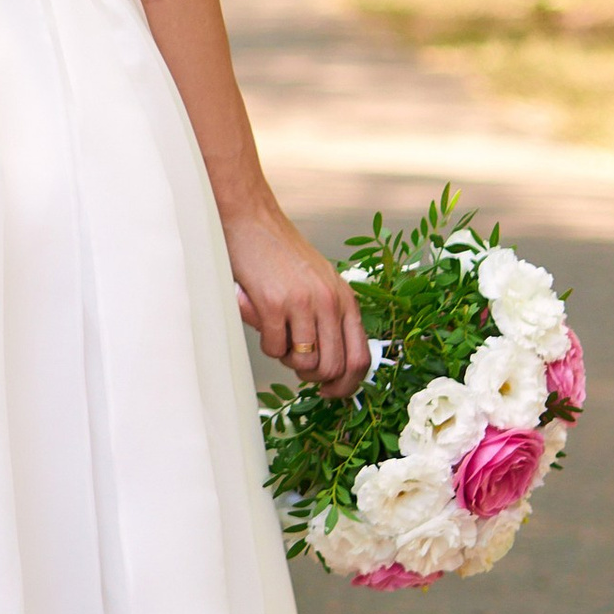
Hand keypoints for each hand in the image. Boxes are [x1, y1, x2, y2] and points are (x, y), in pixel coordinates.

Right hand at [222, 195, 369, 399]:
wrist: (253, 220)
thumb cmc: (282, 254)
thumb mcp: (320, 283)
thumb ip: (330, 317)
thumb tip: (329, 365)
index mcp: (346, 299)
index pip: (361, 358)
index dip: (348, 386)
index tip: (331, 392)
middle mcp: (329, 302)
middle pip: (332, 368)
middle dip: (312, 377)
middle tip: (295, 364)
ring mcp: (303, 303)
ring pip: (303, 363)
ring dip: (286, 359)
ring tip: (277, 335)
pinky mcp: (273, 303)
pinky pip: (273, 348)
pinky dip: (265, 343)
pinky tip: (261, 321)